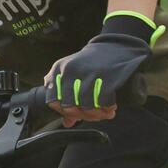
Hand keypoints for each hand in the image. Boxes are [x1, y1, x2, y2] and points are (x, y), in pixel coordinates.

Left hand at [45, 13, 161, 126]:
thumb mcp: (72, 73)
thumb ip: (65, 95)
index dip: (64, 112)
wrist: (114, 45)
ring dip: (97, 115)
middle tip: (94, 116)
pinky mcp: (106, 77)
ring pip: (87, 106)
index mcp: (58, 70)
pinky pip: (103, 101)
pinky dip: (107, 108)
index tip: (76, 114)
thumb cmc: (90, 62)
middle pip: (70, 106)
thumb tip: (66, 123)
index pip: (52, 100)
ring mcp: (87, 74)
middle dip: (83, 116)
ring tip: (104, 114)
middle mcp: (69, 72)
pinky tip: (111, 109)